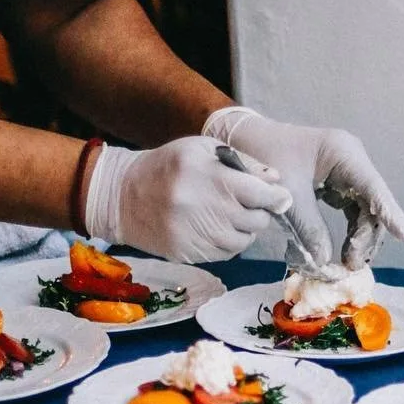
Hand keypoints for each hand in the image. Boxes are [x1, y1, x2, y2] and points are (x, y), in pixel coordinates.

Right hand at [83, 137, 291, 262]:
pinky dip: (227, 243)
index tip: (281, 197)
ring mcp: (195, 235)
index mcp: (210, 177)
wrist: (122, 194)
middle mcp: (205, 209)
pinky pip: (225, 254)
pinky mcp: (188, 253)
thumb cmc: (168, 165)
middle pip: (256, 221)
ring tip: (230, 216)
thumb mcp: (202, 149)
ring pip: (243, 241)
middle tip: (249, 204)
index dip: (276, 197)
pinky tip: (216, 229)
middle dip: (259, 212)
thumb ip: (243, 162)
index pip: (260, 195)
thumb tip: (276, 180)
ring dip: (244, 230)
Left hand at [202, 108, 403, 267]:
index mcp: (342, 152)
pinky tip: (341, 252)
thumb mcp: (287, 195)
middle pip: (370, 203)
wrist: (244, 141)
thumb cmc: (264, 157)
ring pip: (362, 210)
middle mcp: (350, 160)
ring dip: (358, 237)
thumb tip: (324, 262)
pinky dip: (347, 232)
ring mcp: (345, 171)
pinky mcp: (336, 183)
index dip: (388, 211)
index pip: (372, 186)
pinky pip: (350, 210)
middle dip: (366, 235)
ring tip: (348, 263)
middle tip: (352, 264)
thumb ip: (308, 227)